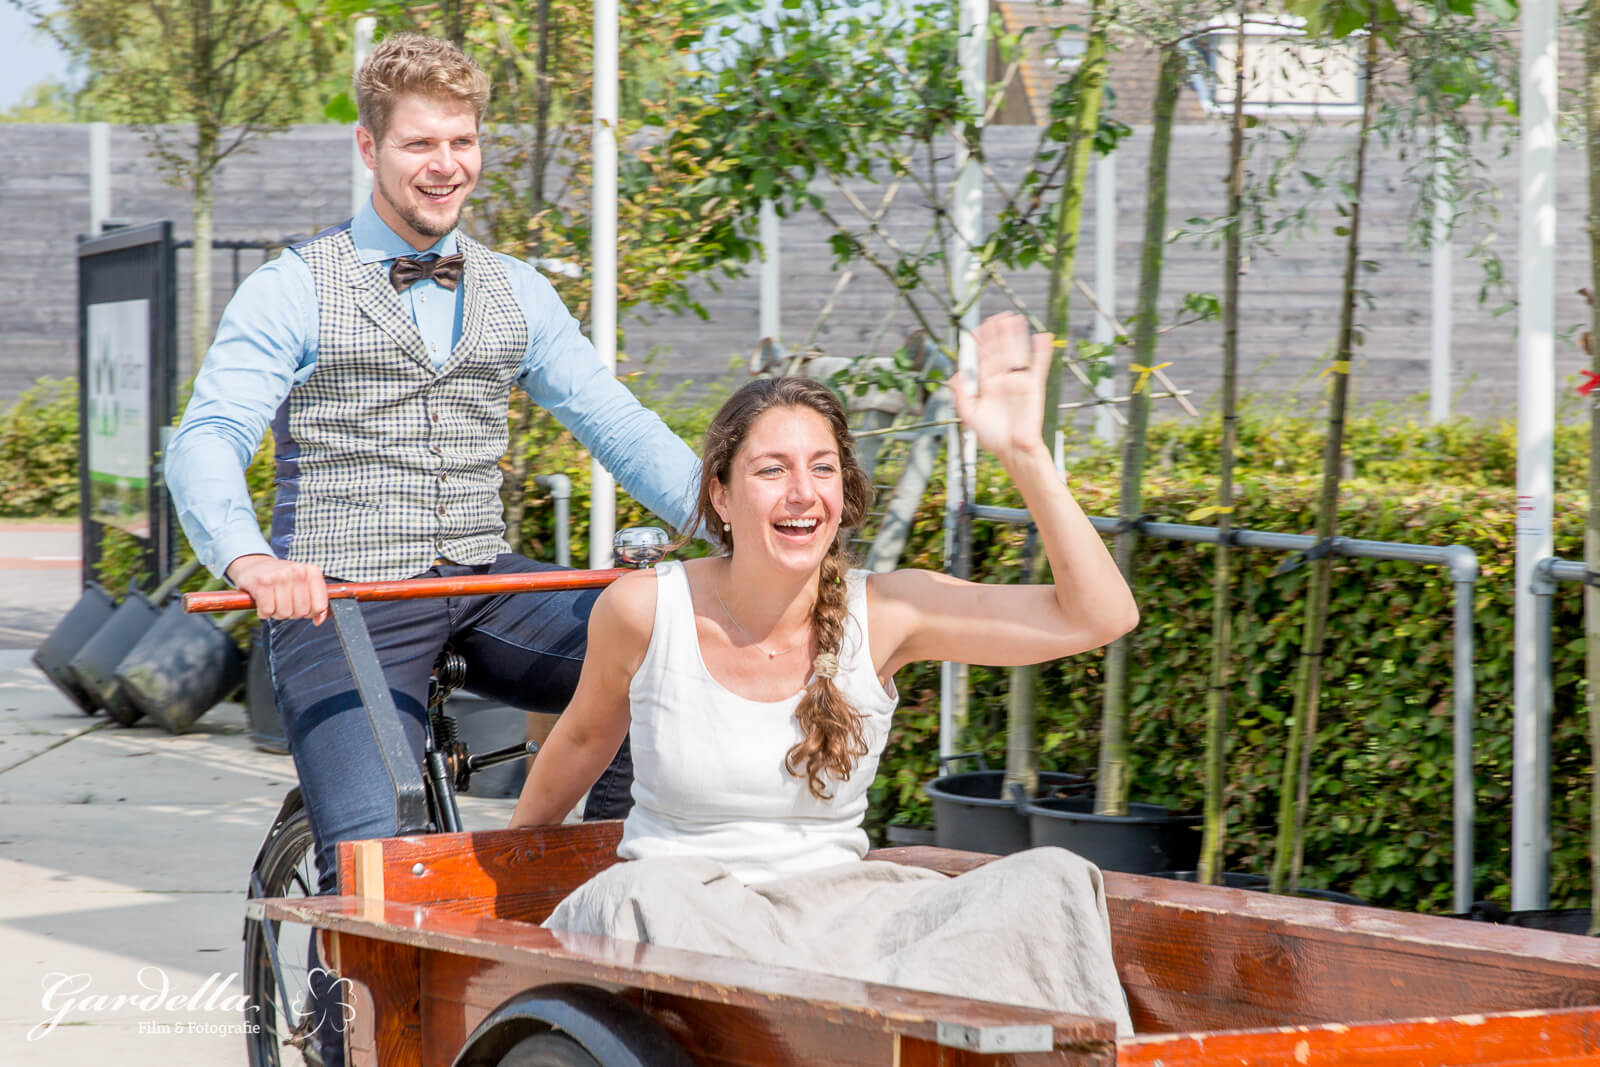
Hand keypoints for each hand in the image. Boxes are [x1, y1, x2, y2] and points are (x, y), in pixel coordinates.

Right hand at [225, 554, 329, 623]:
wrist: (255, 565)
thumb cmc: (283, 578)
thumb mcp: (305, 584)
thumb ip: (317, 601)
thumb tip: (319, 620)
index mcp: (312, 571)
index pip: (320, 606)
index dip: (312, 613)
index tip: (305, 609)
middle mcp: (297, 571)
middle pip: (302, 611)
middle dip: (293, 613)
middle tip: (286, 604)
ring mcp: (279, 576)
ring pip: (284, 613)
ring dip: (277, 613)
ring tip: (274, 602)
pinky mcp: (261, 583)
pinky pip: (267, 611)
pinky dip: (264, 612)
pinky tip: (264, 602)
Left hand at [948, 312, 1052, 461]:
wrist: (1012, 449)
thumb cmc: (990, 436)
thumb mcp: (968, 415)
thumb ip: (960, 394)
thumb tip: (956, 373)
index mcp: (985, 384)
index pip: (982, 357)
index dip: (981, 342)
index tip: (977, 329)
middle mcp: (1001, 379)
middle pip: (1000, 350)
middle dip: (998, 334)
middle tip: (998, 316)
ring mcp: (1018, 381)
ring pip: (1017, 353)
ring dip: (1016, 336)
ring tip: (1015, 319)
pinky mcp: (1033, 387)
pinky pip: (1038, 365)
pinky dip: (1041, 352)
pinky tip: (1041, 337)